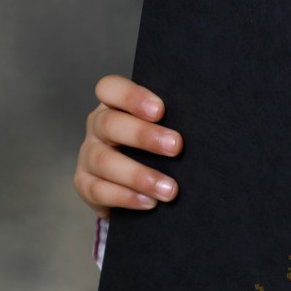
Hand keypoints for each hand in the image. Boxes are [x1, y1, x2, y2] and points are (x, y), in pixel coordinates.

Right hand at [73, 75, 182, 217]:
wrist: (133, 182)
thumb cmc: (156, 146)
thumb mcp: (162, 127)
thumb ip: (173, 122)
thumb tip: (205, 127)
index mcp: (114, 104)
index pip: (110, 88)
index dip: (132, 97)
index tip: (160, 110)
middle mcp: (98, 126)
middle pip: (110, 124)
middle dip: (143, 135)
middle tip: (176, 146)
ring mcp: (88, 154)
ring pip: (104, 161)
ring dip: (139, 175)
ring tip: (169, 189)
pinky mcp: (85, 183)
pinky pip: (99, 190)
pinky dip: (126, 197)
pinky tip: (149, 203)